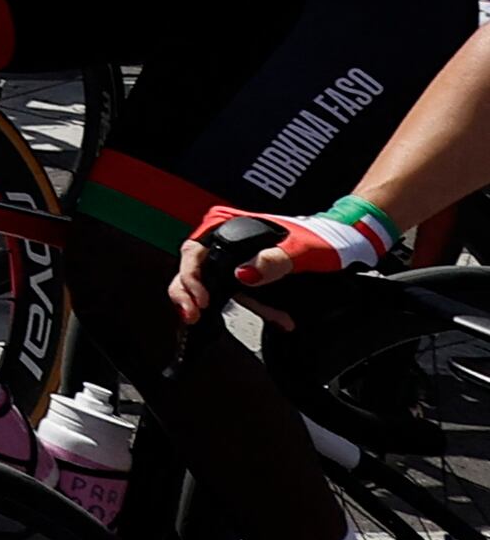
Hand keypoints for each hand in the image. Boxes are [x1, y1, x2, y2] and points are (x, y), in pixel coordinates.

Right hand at [173, 200, 393, 320]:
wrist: (348, 243)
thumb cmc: (325, 237)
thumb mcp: (302, 250)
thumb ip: (273, 261)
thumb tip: (243, 274)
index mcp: (229, 223)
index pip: (194, 251)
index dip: (191, 277)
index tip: (201, 300)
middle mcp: (226, 235)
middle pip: (197, 270)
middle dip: (197, 296)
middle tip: (195, 316)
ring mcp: (235, 254)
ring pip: (217, 285)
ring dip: (242, 306)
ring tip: (275, 317)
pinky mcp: (248, 269)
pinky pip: (239, 291)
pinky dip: (256, 306)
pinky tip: (277, 316)